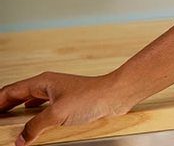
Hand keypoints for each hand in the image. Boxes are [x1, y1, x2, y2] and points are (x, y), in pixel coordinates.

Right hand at [0, 72, 134, 145]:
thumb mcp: (57, 114)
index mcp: (42, 82)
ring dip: (18, 110)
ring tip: (8, 121)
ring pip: (31, 101)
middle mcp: (48, 85)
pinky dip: (34, 115)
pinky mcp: (68, 101)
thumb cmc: (91, 96)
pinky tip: (33, 121)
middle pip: (18, 95)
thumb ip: (36, 127)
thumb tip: (20, 139)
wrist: (115, 95)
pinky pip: (44, 107)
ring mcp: (58, 92)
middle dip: (4, 106)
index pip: (10, 91)